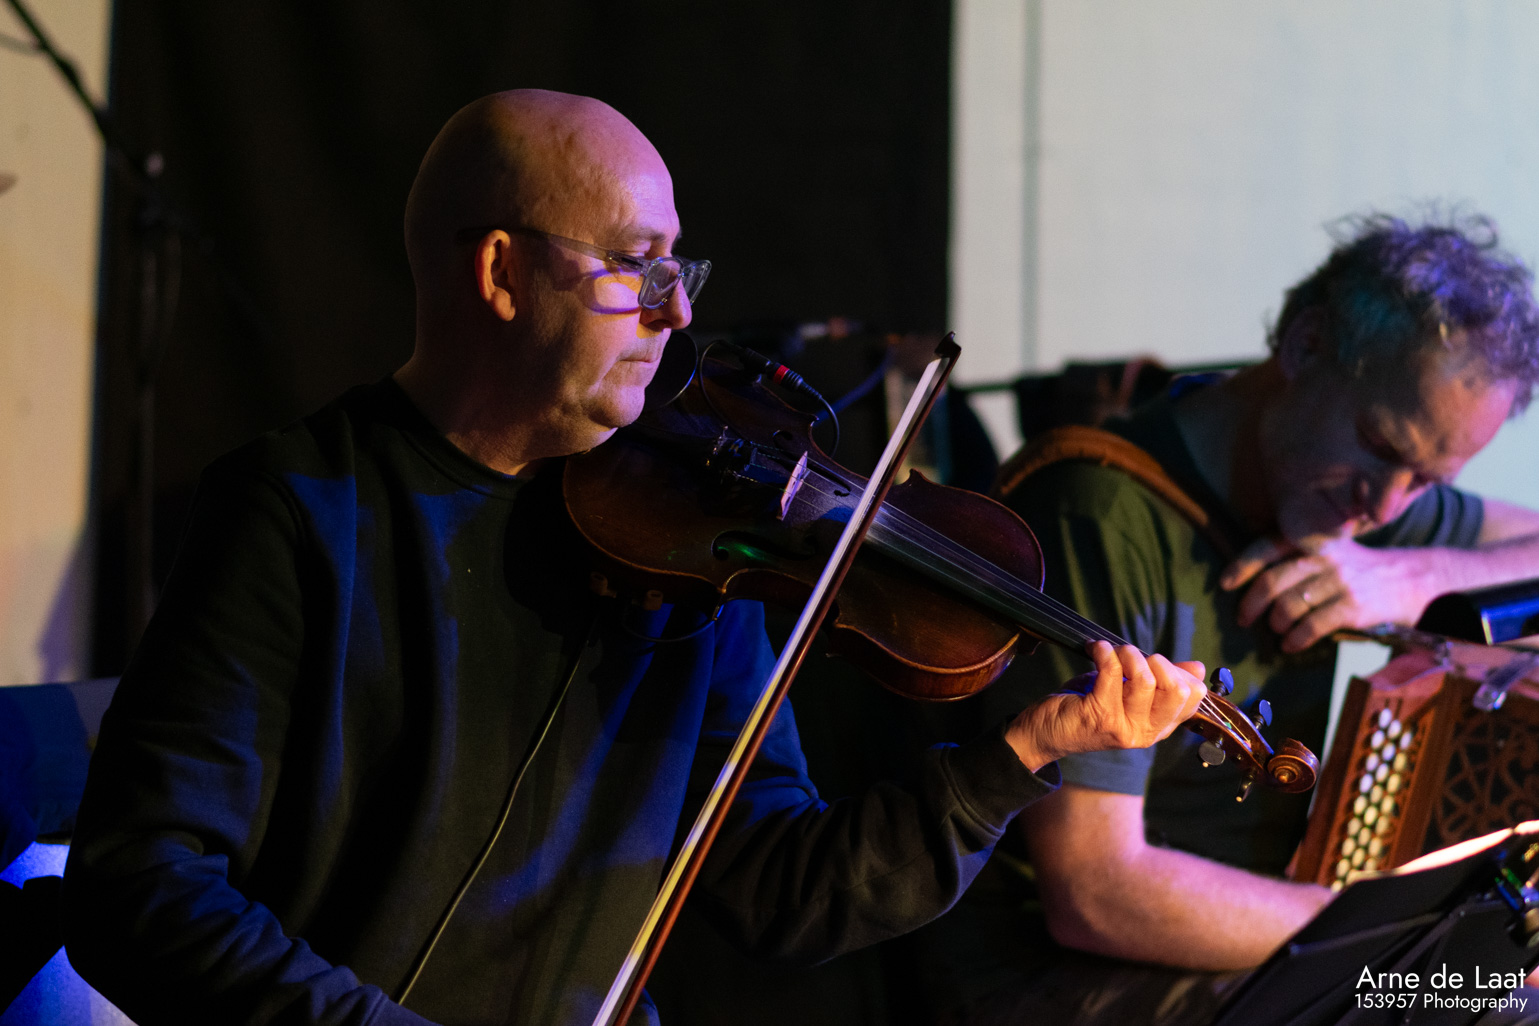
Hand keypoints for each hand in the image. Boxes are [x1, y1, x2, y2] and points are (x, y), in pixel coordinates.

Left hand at [1005, 642, 1205, 771]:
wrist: (1046, 733)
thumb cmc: (1088, 708)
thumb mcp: (1129, 695)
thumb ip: (1161, 682)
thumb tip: (1198, 668)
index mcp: (1158, 727)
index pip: (1193, 698)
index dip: (1179, 671)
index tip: (1154, 662)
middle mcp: (1147, 732)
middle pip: (1177, 690)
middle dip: (1156, 661)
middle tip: (1131, 657)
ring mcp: (1124, 727)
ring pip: (1145, 679)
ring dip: (1126, 654)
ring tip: (1110, 652)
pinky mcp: (1100, 716)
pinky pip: (1112, 672)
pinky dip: (1103, 652)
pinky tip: (1094, 649)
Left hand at [1221, 535, 1437, 652]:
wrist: (1406, 579)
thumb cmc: (1352, 568)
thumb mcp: (1326, 550)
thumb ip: (1292, 557)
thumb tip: (1245, 580)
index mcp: (1312, 539)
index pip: (1267, 547)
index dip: (1242, 566)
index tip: (1224, 583)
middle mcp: (1324, 556)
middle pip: (1273, 581)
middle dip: (1251, 604)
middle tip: (1243, 618)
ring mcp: (1340, 581)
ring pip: (1289, 606)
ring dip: (1275, 623)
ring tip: (1275, 629)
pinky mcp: (1353, 607)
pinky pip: (1312, 626)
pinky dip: (1295, 639)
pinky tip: (1290, 644)